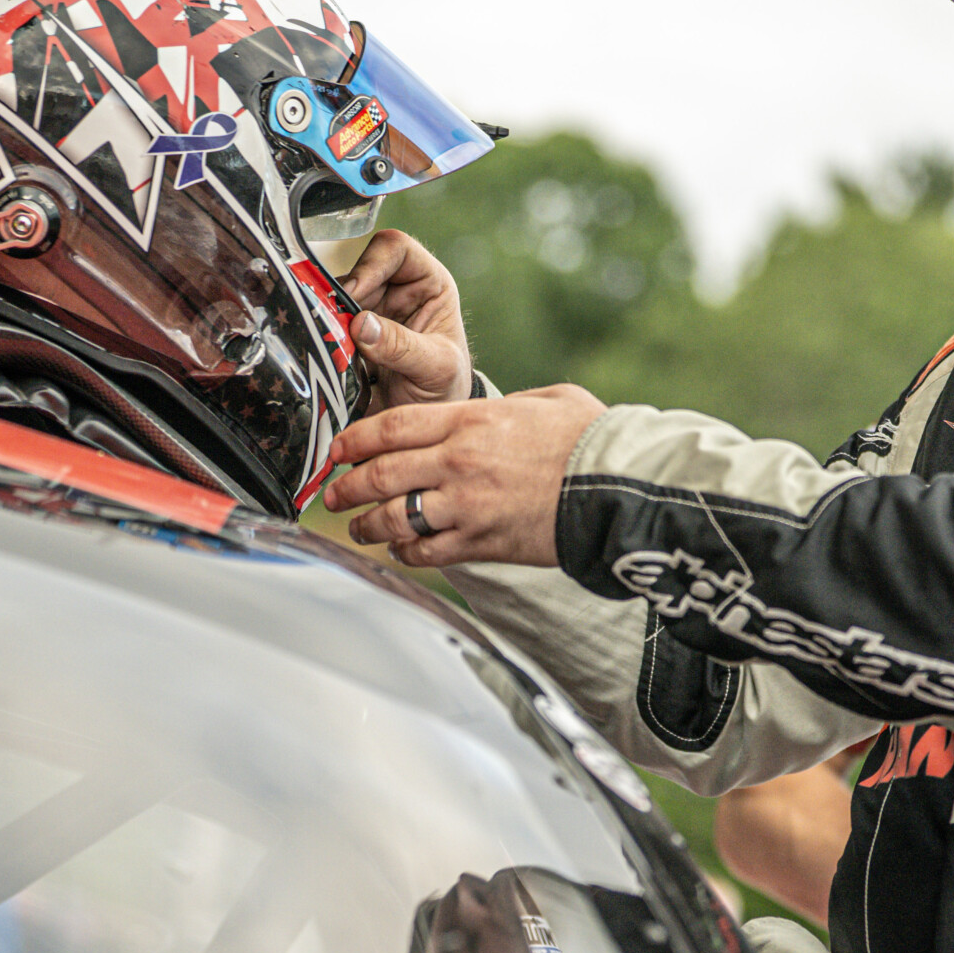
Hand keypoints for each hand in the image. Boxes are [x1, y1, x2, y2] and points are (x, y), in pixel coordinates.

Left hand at [325, 385, 607, 567]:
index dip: (354, 439)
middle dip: (347, 485)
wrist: (620, 491)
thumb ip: (508, 404)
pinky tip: (400, 549)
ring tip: (358, 527)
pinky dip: (406, 552)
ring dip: (367, 524)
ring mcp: (466, 506)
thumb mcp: (550, 400)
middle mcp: (459, 463)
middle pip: (380, 473)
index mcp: (472, 421)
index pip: (391, 426)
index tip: (338, 449)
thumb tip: (493, 409)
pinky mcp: (482, 543)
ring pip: (394, 517)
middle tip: (333, 493)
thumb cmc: (593, 442)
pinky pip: (426, 551)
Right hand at [337, 229, 470, 412]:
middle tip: (333, 324)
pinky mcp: (348, 333)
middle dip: (343, 296)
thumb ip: (403, 347)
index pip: (397, 249)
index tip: (354, 294)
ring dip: (330, 317)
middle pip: (358, 271)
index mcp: (429, 284)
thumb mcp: (435, 369)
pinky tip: (325, 351)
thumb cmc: (445, 390)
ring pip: (336, 296)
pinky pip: (325, 322)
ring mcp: (370, 311)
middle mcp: (397, 291)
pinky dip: (321, 334)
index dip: (372, 264)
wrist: (426, 428)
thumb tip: (362, 325)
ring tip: (331, 342)